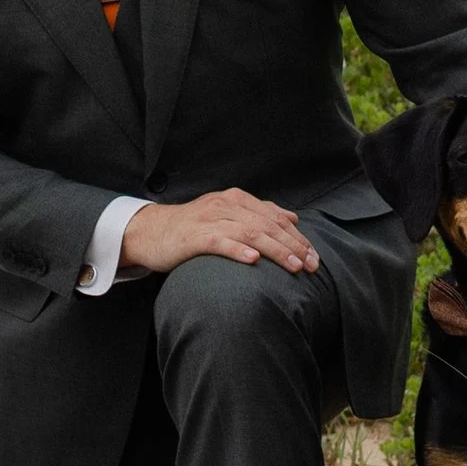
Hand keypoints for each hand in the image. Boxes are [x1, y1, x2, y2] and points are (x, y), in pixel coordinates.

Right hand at [121, 191, 318, 273]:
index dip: (298, 237)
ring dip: (275, 250)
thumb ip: (259, 215)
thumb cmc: (192, 228)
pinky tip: (253, 260)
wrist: (151, 231)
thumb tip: (292, 217)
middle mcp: (226, 205)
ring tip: (294, 265)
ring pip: (250, 233)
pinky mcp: (194, 236)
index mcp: (237, 199)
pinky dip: (238, 250)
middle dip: (294, 246)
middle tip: (312, 266)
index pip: (276, 217)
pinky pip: (220, 242)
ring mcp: (210, 219)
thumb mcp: (228, 215)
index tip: (315, 257)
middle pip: (268, 225)